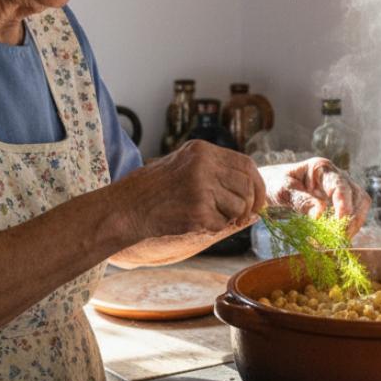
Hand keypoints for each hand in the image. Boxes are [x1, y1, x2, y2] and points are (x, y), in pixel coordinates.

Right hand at [117, 140, 266, 239]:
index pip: (246, 164)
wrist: (123, 210)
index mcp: (201, 151)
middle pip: (248, 186)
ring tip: (202, 215)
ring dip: (228, 218)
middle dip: (249, 205)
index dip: (256, 184)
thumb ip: (216, 175)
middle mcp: (204, 165)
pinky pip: (222, 225)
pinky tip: (190, 223)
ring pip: (239, 207)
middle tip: (240, 216)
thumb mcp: (183, 169)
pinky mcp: (197, 211)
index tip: (258, 200)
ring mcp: (201, 188)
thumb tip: (256, 197)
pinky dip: (212, 229)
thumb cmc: (151, 192)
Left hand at [258, 158, 371, 233]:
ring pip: (360, 205)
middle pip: (357, 196)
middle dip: (352, 218)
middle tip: (339, 239)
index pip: (341, 185)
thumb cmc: (275, 183)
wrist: (272, 184)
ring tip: (338, 241)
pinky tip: (335, 238)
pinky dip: (348, 227)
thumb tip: (319, 214)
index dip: (344, 205)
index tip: (339, 224)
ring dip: (353, 224)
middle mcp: (335, 176)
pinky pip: (352, 214)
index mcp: (321, 168)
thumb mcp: (282, 191)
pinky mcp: (339, 201)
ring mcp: (340, 189)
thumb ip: (300, 200)